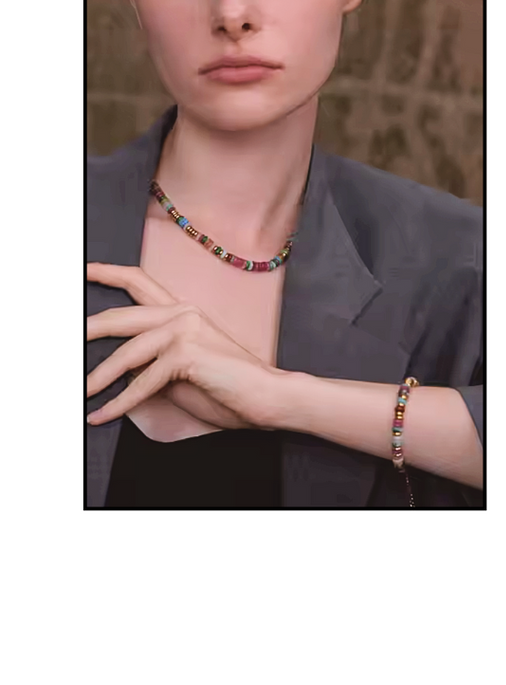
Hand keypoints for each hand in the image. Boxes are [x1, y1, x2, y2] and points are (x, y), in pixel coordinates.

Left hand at [86, 263, 280, 428]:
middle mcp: (183, 313)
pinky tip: (103, 414)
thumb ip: (150, 362)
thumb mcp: (177, 372)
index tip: (83, 270)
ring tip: (80, 392)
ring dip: (98, 376)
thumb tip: (115, 370)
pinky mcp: (187, 353)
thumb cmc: (226, 387)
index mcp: (182, 312)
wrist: (264, 397)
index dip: (109, 273)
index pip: (141, 283)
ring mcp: (186, 330)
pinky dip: (120, 402)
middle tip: (61, 340)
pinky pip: (143, 381)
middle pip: (122, 315)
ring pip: (127, 351)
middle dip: (87, 329)